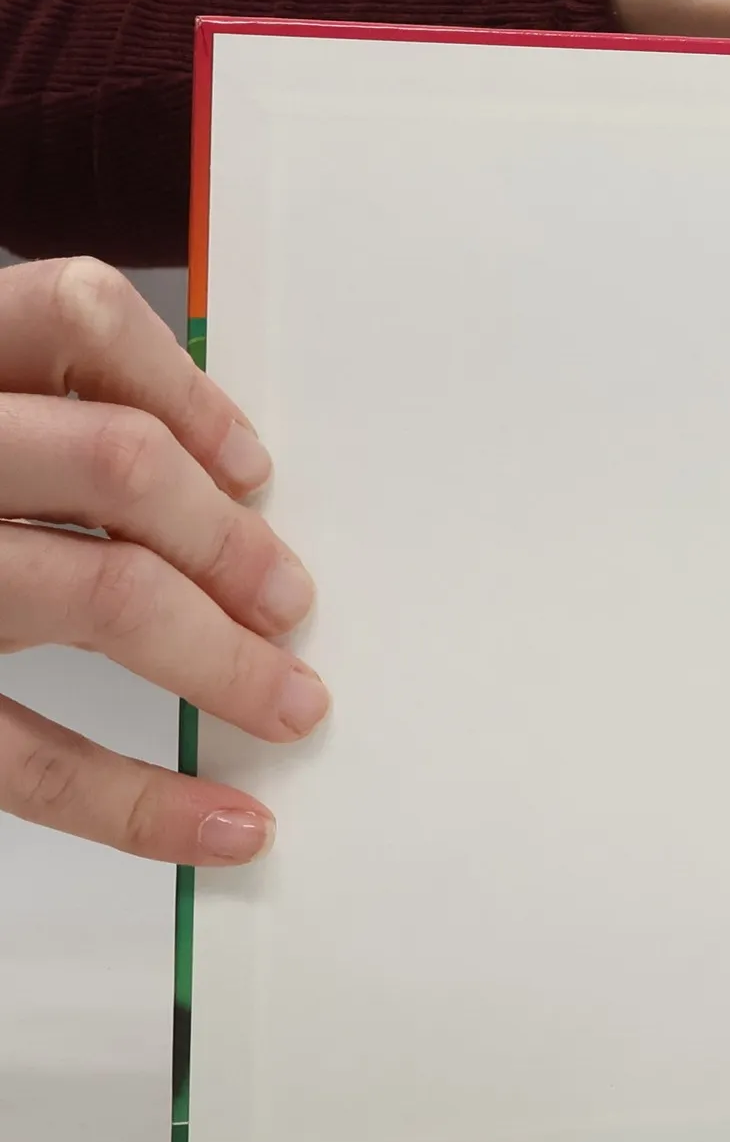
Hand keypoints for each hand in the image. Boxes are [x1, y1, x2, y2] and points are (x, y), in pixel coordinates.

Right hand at [1, 258, 327, 862]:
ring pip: (99, 593)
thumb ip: (22, 412)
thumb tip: (207, 478)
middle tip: (290, 602)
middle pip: (116, 465)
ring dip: (223, 656)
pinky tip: (215, 827)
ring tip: (289, 702)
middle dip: (229, 542)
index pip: (65, 313)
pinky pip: (26, 757)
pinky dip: (138, 801)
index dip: (181, 386)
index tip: (249, 466)